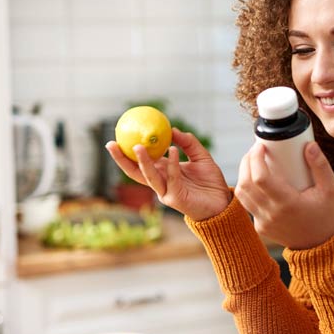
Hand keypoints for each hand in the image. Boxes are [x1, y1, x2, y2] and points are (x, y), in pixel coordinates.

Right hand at [105, 128, 230, 220]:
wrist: (223, 202)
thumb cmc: (210, 182)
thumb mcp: (201, 157)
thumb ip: (188, 143)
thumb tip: (173, 130)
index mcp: (163, 172)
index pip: (140, 162)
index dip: (127, 152)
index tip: (117, 137)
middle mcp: (160, 183)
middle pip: (135, 172)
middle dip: (121, 160)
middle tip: (111, 144)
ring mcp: (166, 192)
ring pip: (149, 176)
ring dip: (143, 162)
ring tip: (137, 147)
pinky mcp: (176, 198)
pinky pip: (173, 178)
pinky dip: (172, 164)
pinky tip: (172, 150)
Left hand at [235, 141, 333, 249]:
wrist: (321, 246)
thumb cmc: (326, 215)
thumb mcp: (331, 189)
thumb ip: (321, 166)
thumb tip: (309, 145)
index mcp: (288, 204)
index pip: (260, 178)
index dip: (255, 158)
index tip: (260, 146)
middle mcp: (271, 214)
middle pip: (246, 183)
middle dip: (247, 162)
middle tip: (256, 150)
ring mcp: (263, 222)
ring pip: (242, 194)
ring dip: (243, 174)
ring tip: (254, 163)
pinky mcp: (260, 227)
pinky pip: (248, 204)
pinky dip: (249, 189)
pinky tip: (259, 180)